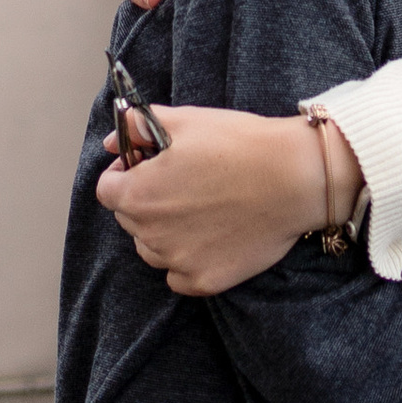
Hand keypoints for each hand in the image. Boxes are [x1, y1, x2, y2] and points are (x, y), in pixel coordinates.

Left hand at [96, 104, 332, 294]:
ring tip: (200, 209)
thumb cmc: (240, 144)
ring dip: (163, 232)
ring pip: (152, 249)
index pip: (107, 190)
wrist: (295, 178)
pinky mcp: (205, 281)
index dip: (123, 174)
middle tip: (183, 182)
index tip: (146, 166)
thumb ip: (140, 126)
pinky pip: (178, 276)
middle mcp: (150, 234)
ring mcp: (177, 262)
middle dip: (146, 200)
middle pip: (130, 219)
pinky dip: (187, 260)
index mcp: (139, 194)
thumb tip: (114, 138)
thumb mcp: (186, 121)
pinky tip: (211, 237)